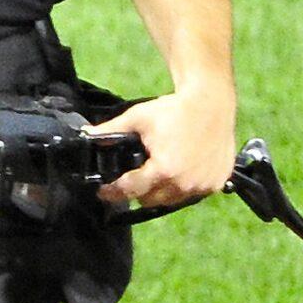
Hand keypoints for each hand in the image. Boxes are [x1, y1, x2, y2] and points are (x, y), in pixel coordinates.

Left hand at [92, 83, 238, 210]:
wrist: (211, 102)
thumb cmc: (175, 110)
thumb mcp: (138, 118)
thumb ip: (110, 130)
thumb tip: (87, 134)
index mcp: (163, 170)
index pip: (130, 191)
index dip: (112, 192)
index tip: (104, 192)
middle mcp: (183, 183)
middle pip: (149, 200)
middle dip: (138, 191)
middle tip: (134, 178)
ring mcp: (202, 185)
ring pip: (171, 200)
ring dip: (161, 191)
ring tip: (157, 172)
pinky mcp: (215, 183)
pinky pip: (193, 194)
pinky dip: (184, 187)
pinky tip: (179, 171)